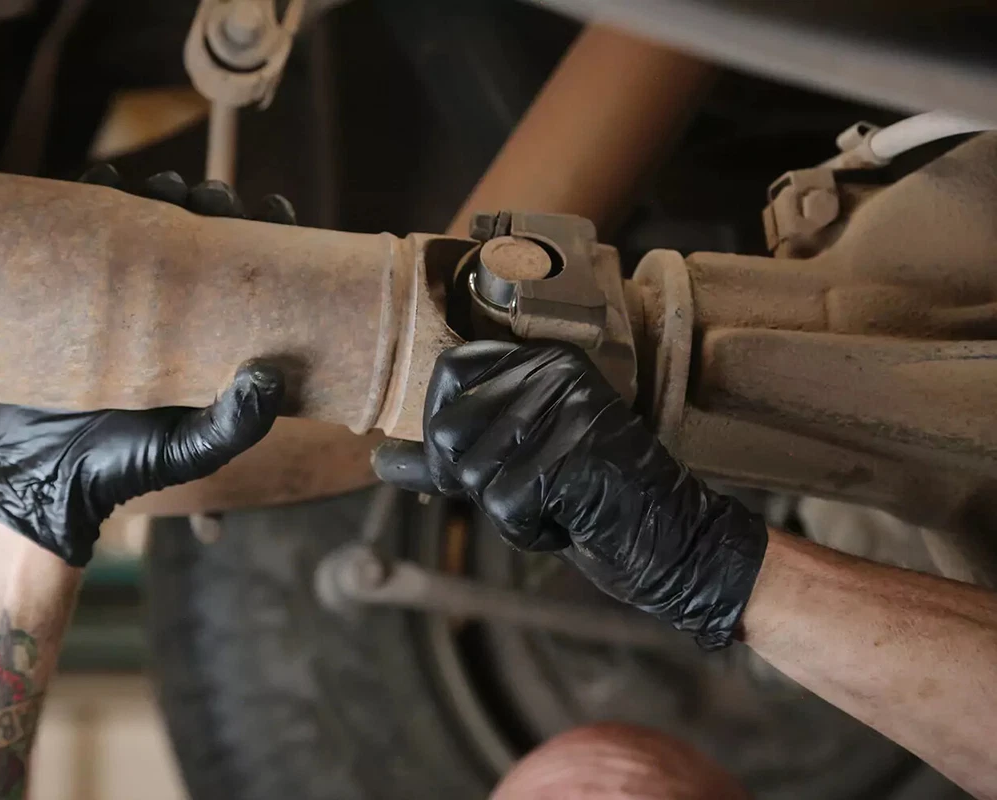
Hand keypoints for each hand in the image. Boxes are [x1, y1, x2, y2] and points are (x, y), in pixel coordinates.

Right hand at [0, 167, 292, 565]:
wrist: (38, 477)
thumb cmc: (125, 466)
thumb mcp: (191, 449)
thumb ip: (234, 424)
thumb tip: (270, 376)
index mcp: (205, 334)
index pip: (245, 271)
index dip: (265, 234)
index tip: (276, 209)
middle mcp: (164, 306)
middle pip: (197, 234)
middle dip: (212, 204)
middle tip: (215, 198)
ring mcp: (114, 294)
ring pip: (143, 223)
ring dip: (159, 193)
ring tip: (170, 187)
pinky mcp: (64, 289)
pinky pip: (76, 232)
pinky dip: (87, 197)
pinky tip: (102, 180)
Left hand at [373, 341, 766, 648]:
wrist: (673, 538)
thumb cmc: (589, 498)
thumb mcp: (515, 460)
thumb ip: (450, 453)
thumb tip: (378, 458)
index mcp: (544, 358)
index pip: (449, 370)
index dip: (441, 423)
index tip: (474, 455)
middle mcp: (554, 373)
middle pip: (448, 430)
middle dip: (476, 480)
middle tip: (535, 486)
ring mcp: (564, 412)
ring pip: (473, 474)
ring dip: (507, 508)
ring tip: (559, 497)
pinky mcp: (571, 459)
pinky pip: (505, 508)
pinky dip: (530, 531)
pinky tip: (572, 517)